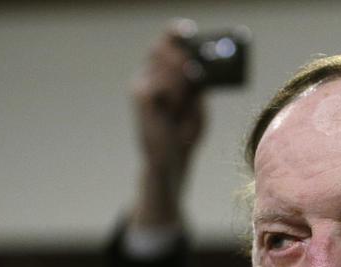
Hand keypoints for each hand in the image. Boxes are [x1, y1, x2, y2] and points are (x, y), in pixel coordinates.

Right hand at [131, 20, 207, 227]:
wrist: (171, 161)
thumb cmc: (184, 132)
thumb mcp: (197, 102)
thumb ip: (196, 81)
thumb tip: (199, 63)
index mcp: (161, 74)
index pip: (165, 43)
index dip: (175, 33)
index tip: (189, 31)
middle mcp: (147, 76)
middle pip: (161, 47)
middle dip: (180, 54)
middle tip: (194, 66)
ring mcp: (141, 85)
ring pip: (165, 65)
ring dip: (181, 81)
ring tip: (182, 106)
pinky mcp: (141, 97)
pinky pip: (162, 83)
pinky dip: (175, 95)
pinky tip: (175, 110)